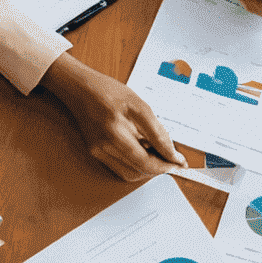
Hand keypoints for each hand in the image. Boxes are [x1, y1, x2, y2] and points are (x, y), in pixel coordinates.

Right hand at [39, 55, 185, 181]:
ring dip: (148, 169)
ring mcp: (99, 151)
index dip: (169, 162)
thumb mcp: (140, 106)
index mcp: (118, 131)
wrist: (80, 88)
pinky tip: (142, 153)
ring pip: (132, 174)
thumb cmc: (109, 92)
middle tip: (173, 160)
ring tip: (157, 155)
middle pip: (141, 168)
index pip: (149, 158)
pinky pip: (121, 170)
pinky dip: (136, 167)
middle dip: (161, 167)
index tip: (181, 162)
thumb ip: (157, 132)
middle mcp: (106, 145)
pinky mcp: (95, 153)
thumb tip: (171, 152)